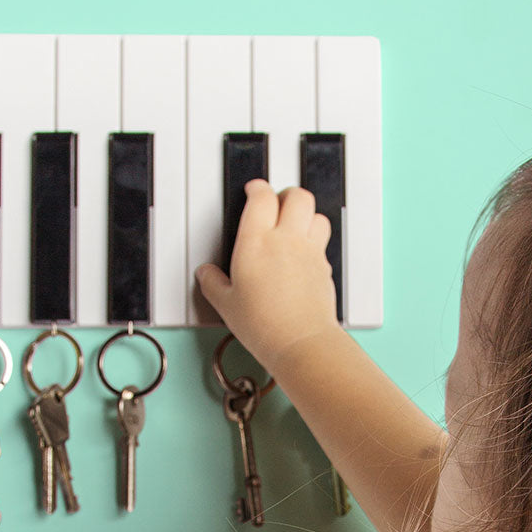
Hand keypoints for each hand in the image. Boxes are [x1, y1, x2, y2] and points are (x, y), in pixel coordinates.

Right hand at [195, 180, 339, 373]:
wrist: (301, 342)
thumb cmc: (264, 325)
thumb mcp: (226, 305)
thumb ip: (213, 283)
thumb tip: (206, 274)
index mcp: (256, 241)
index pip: (262, 197)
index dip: (258, 189)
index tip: (254, 191)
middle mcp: (286, 240)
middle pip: (297, 196)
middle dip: (286, 194)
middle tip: (277, 203)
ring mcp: (310, 252)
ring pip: (316, 214)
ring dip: (306, 214)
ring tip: (294, 224)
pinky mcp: (325, 268)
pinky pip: (323, 242)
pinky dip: (314, 240)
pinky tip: (304, 254)